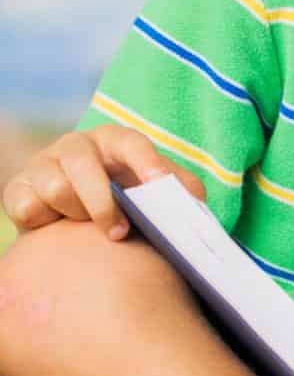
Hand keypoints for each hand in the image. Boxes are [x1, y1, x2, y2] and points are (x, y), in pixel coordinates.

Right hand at [1, 129, 206, 237]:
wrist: (79, 225)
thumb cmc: (128, 204)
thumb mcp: (157, 195)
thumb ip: (181, 193)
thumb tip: (193, 200)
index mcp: (114, 141)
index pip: (130, 142)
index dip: (145, 162)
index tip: (158, 187)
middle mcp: (76, 146)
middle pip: (84, 165)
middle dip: (103, 203)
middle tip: (119, 233)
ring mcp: (43, 164)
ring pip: (56, 187)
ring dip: (76, 214)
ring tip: (87, 226)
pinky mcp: (17, 188)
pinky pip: (27, 206)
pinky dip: (46, 222)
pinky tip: (58, 226)